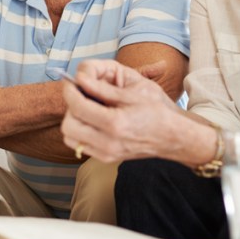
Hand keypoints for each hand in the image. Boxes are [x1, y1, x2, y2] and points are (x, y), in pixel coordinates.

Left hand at [60, 59, 182, 162]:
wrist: (171, 137)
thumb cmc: (156, 111)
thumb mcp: (132, 93)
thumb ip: (102, 88)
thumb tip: (79, 79)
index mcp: (115, 124)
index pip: (78, 106)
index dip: (70, 91)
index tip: (71, 82)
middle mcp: (108, 143)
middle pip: (68, 125)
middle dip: (70, 107)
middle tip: (79, 95)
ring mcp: (106, 154)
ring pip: (70, 138)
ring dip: (73, 120)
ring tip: (86, 108)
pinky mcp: (105, 159)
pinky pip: (80, 145)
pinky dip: (80, 132)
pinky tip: (93, 120)